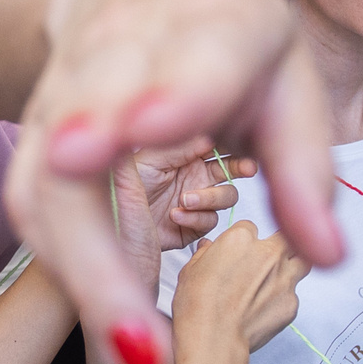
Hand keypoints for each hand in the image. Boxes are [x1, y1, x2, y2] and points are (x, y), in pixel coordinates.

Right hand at [5, 0, 340, 363]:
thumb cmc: (228, 39)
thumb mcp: (289, 83)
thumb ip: (306, 168)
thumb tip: (326, 255)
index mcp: (216, 14)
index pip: (195, 52)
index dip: (173, 89)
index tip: (147, 127)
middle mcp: (127, 37)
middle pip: (93, 124)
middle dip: (97, 221)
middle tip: (131, 321)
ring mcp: (68, 77)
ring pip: (46, 173)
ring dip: (81, 265)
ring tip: (129, 345)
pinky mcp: (34, 118)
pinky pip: (28, 192)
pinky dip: (62, 261)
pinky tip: (103, 312)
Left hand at [107, 141, 255, 289]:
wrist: (114, 228)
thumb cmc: (123, 188)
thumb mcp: (147, 161)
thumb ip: (178, 146)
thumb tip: (210, 135)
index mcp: (184, 154)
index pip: (216, 142)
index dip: (232, 140)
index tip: (241, 141)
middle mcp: (194, 176)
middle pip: (231, 167)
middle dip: (242, 166)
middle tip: (248, 168)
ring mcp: (196, 202)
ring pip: (227, 196)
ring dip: (210, 197)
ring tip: (184, 199)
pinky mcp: (193, 226)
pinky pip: (211, 221)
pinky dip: (195, 217)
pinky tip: (175, 215)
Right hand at [171, 221, 304, 354]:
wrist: (213, 338)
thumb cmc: (198, 305)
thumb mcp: (191, 271)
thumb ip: (206, 254)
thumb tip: (209, 249)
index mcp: (241, 239)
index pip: (250, 228)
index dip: (243, 240)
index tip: (238, 253)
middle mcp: (269, 254)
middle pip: (286, 237)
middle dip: (279, 244)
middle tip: (266, 258)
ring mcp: (285, 279)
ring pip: (302, 262)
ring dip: (291, 265)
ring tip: (274, 279)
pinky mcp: (291, 304)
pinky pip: (293, 295)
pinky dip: (283, 298)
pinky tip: (265, 308)